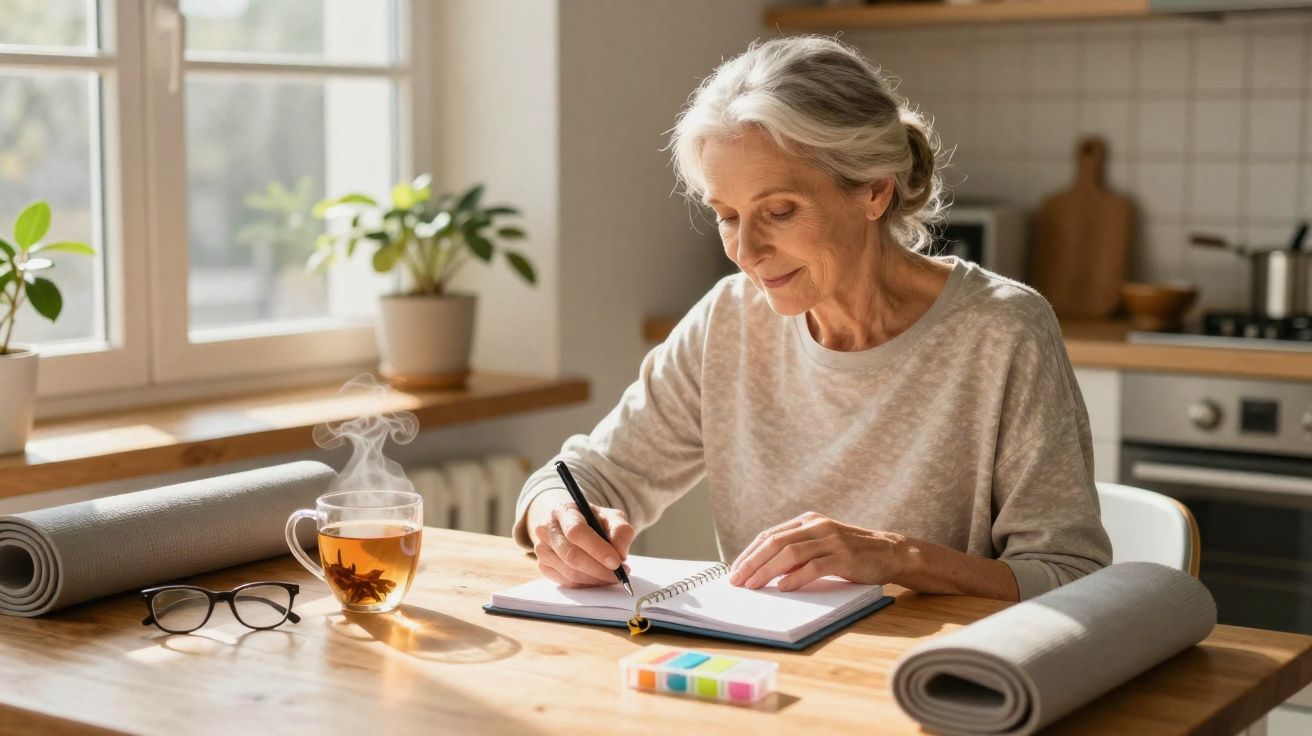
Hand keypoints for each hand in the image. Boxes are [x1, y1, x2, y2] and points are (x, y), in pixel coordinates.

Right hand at [526, 489, 635, 587]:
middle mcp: (547, 529)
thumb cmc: (592, 520)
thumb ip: (621, 530)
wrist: (568, 523)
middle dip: (599, 569)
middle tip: (620, 574)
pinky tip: (599, 578)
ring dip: (596, 579)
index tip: (617, 562)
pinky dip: (587, 584)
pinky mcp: (543, 566)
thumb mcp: (610, 516)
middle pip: (572, 555)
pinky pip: (567, 582)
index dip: (597, 549)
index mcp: (564, 511)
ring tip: (613, 575)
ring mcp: (542, 549)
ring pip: (570, 573)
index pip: (576, 532)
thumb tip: (621, 554)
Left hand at [728, 512, 905, 592]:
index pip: (769, 535)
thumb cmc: (851, 554)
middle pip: (775, 542)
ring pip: (790, 553)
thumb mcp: (821, 545)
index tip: (734, 570)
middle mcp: (817, 526)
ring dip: (767, 571)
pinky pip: (814, 566)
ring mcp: (831, 539)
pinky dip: (796, 577)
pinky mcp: (844, 556)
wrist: (891, 552)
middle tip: (736, 581)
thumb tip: (764, 571)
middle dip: (752, 562)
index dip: (749, 553)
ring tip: (753, 586)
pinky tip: (783, 588)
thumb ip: (798, 552)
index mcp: (808, 521)